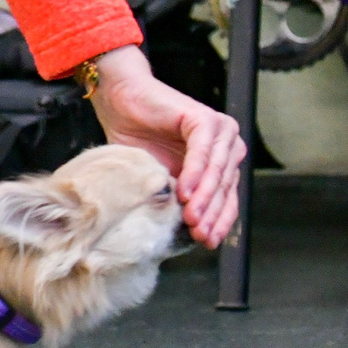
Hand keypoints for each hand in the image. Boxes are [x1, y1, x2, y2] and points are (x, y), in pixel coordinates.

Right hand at [87, 45, 244, 246]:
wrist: (119, 105)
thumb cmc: (138, 142)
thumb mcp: (163, 180)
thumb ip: (180, 200)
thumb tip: (190, 233)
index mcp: (221, 162)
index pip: (227, 198)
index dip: (219, 222)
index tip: (208, 243)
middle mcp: (226, 146)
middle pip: (225, 187)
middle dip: (212, 214)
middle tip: (198, 235)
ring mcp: (218, 131)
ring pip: (217, 172)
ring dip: (204, 198)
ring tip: (191, 218)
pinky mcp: (203, 119)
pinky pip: (203, 152)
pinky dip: (195, 173)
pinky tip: (184, 192)